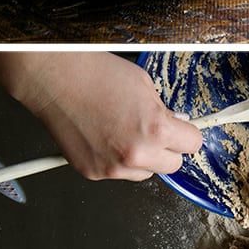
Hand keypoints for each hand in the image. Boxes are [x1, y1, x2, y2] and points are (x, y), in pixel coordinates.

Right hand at [0, 52, 201, 180]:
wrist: (57, 78)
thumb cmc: (97, 75)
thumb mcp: (146, 87)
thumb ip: (164, 113)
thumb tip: (176, 126)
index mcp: (155, 130)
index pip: (192, 144)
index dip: (186, 134)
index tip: (181, 131)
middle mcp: (136, 154)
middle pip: (172, 166)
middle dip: (167, 149)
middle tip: (153, 132)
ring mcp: (113, 167)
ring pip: (145, 173)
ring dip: (143, 158)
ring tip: (124, 132)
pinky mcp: (92, 173)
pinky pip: (118, 173)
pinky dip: (116, 160)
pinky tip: (105, 138)